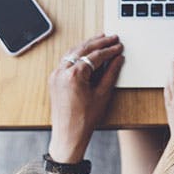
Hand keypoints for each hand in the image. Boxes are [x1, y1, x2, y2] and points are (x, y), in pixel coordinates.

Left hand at [48, 34, 123, 162]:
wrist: (68, 134)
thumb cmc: (84, 119)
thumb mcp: (102, 94)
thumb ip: (111, 73)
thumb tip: (117, 59)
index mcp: (74, 75)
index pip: (95, 56)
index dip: (109, 50)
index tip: (118, 47)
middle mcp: (62, 72)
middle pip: (82, 49)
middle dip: (99, 42)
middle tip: (111, 38)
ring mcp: (56, 75)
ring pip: (72, 52)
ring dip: (87, 45)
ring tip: (100, 40)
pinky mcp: (54, 79)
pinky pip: (66, 60)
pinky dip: (77, 54)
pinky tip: (86, 52)